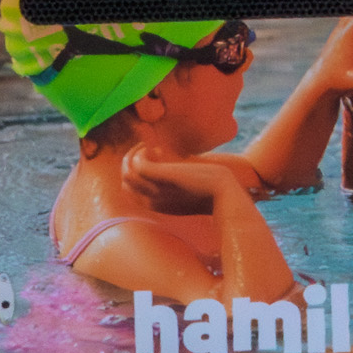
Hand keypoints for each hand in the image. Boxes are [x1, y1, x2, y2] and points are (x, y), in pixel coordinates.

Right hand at [120, 146, 256, 208]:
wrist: (227, 193)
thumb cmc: (211, 187)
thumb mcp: (186, 185)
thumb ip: (172, 176)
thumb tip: (162, 155)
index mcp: (157, 206)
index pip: (129, 190)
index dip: (134, 172)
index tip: (150, 157)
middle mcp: (153, 202)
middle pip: (125, 183)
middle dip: (129, 162)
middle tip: (147, 149)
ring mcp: (158, 191)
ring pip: (126, 174)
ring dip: (133, 155)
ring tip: (150, 147)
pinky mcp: (165, 177)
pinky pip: (137, 165)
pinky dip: (142, 152)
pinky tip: (158, 148)